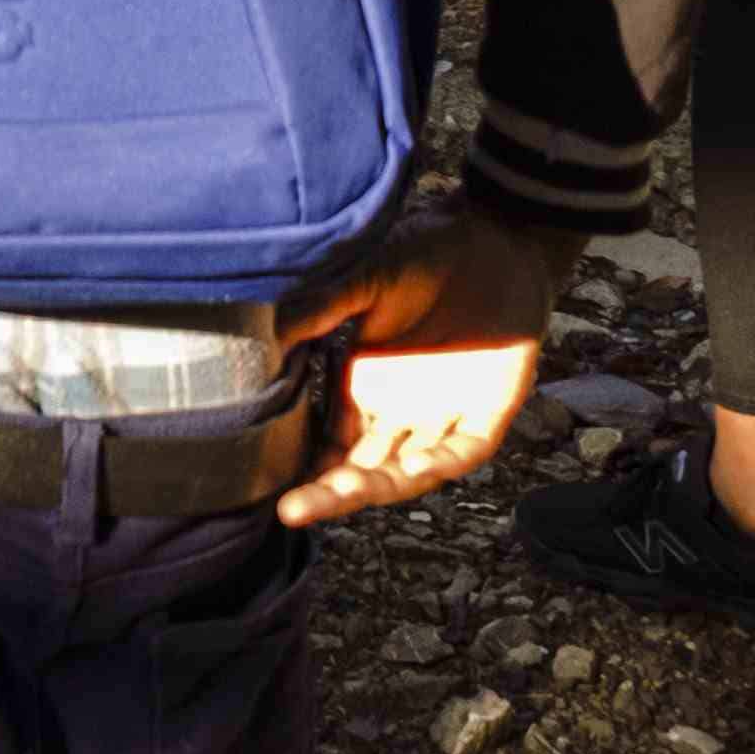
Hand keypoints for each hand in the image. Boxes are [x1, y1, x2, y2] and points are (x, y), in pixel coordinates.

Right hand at [273, 205, 575, 528]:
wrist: (498, 241)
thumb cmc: (427, 254)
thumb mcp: (363, 280)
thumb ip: (318, 308)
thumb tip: (256, 329)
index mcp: (363, 389)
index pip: (329, 446)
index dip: (303, 471)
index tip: (264, 489)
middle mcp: (399, 413)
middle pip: (361, 469)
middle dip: (328, 493)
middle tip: (292, 512)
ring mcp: (442, 418)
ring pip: (405, 469)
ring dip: (375, 486)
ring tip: (338, 496)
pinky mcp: (487, 415)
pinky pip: (461, 450)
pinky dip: (439, 462)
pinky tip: (413, 470)